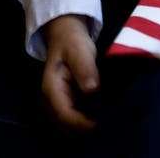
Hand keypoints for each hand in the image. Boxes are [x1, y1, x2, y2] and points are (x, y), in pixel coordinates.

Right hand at [42, 13, 99, 129]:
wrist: (66, 33)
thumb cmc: (72, 41)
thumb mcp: (79, 50)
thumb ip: (84, 68)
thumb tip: (92, 89)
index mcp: (52, 89)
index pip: (65, 115)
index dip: (82, 123)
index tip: (101, 123)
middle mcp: (52, 100)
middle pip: (66, 124)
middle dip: (85, 127)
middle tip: (108, 121)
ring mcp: (58, 102)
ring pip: (69, 123)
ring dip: (85, 124)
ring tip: (106, 118)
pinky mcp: (66, 100)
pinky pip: (74, 116)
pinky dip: (85, 118)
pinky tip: (101, 113)